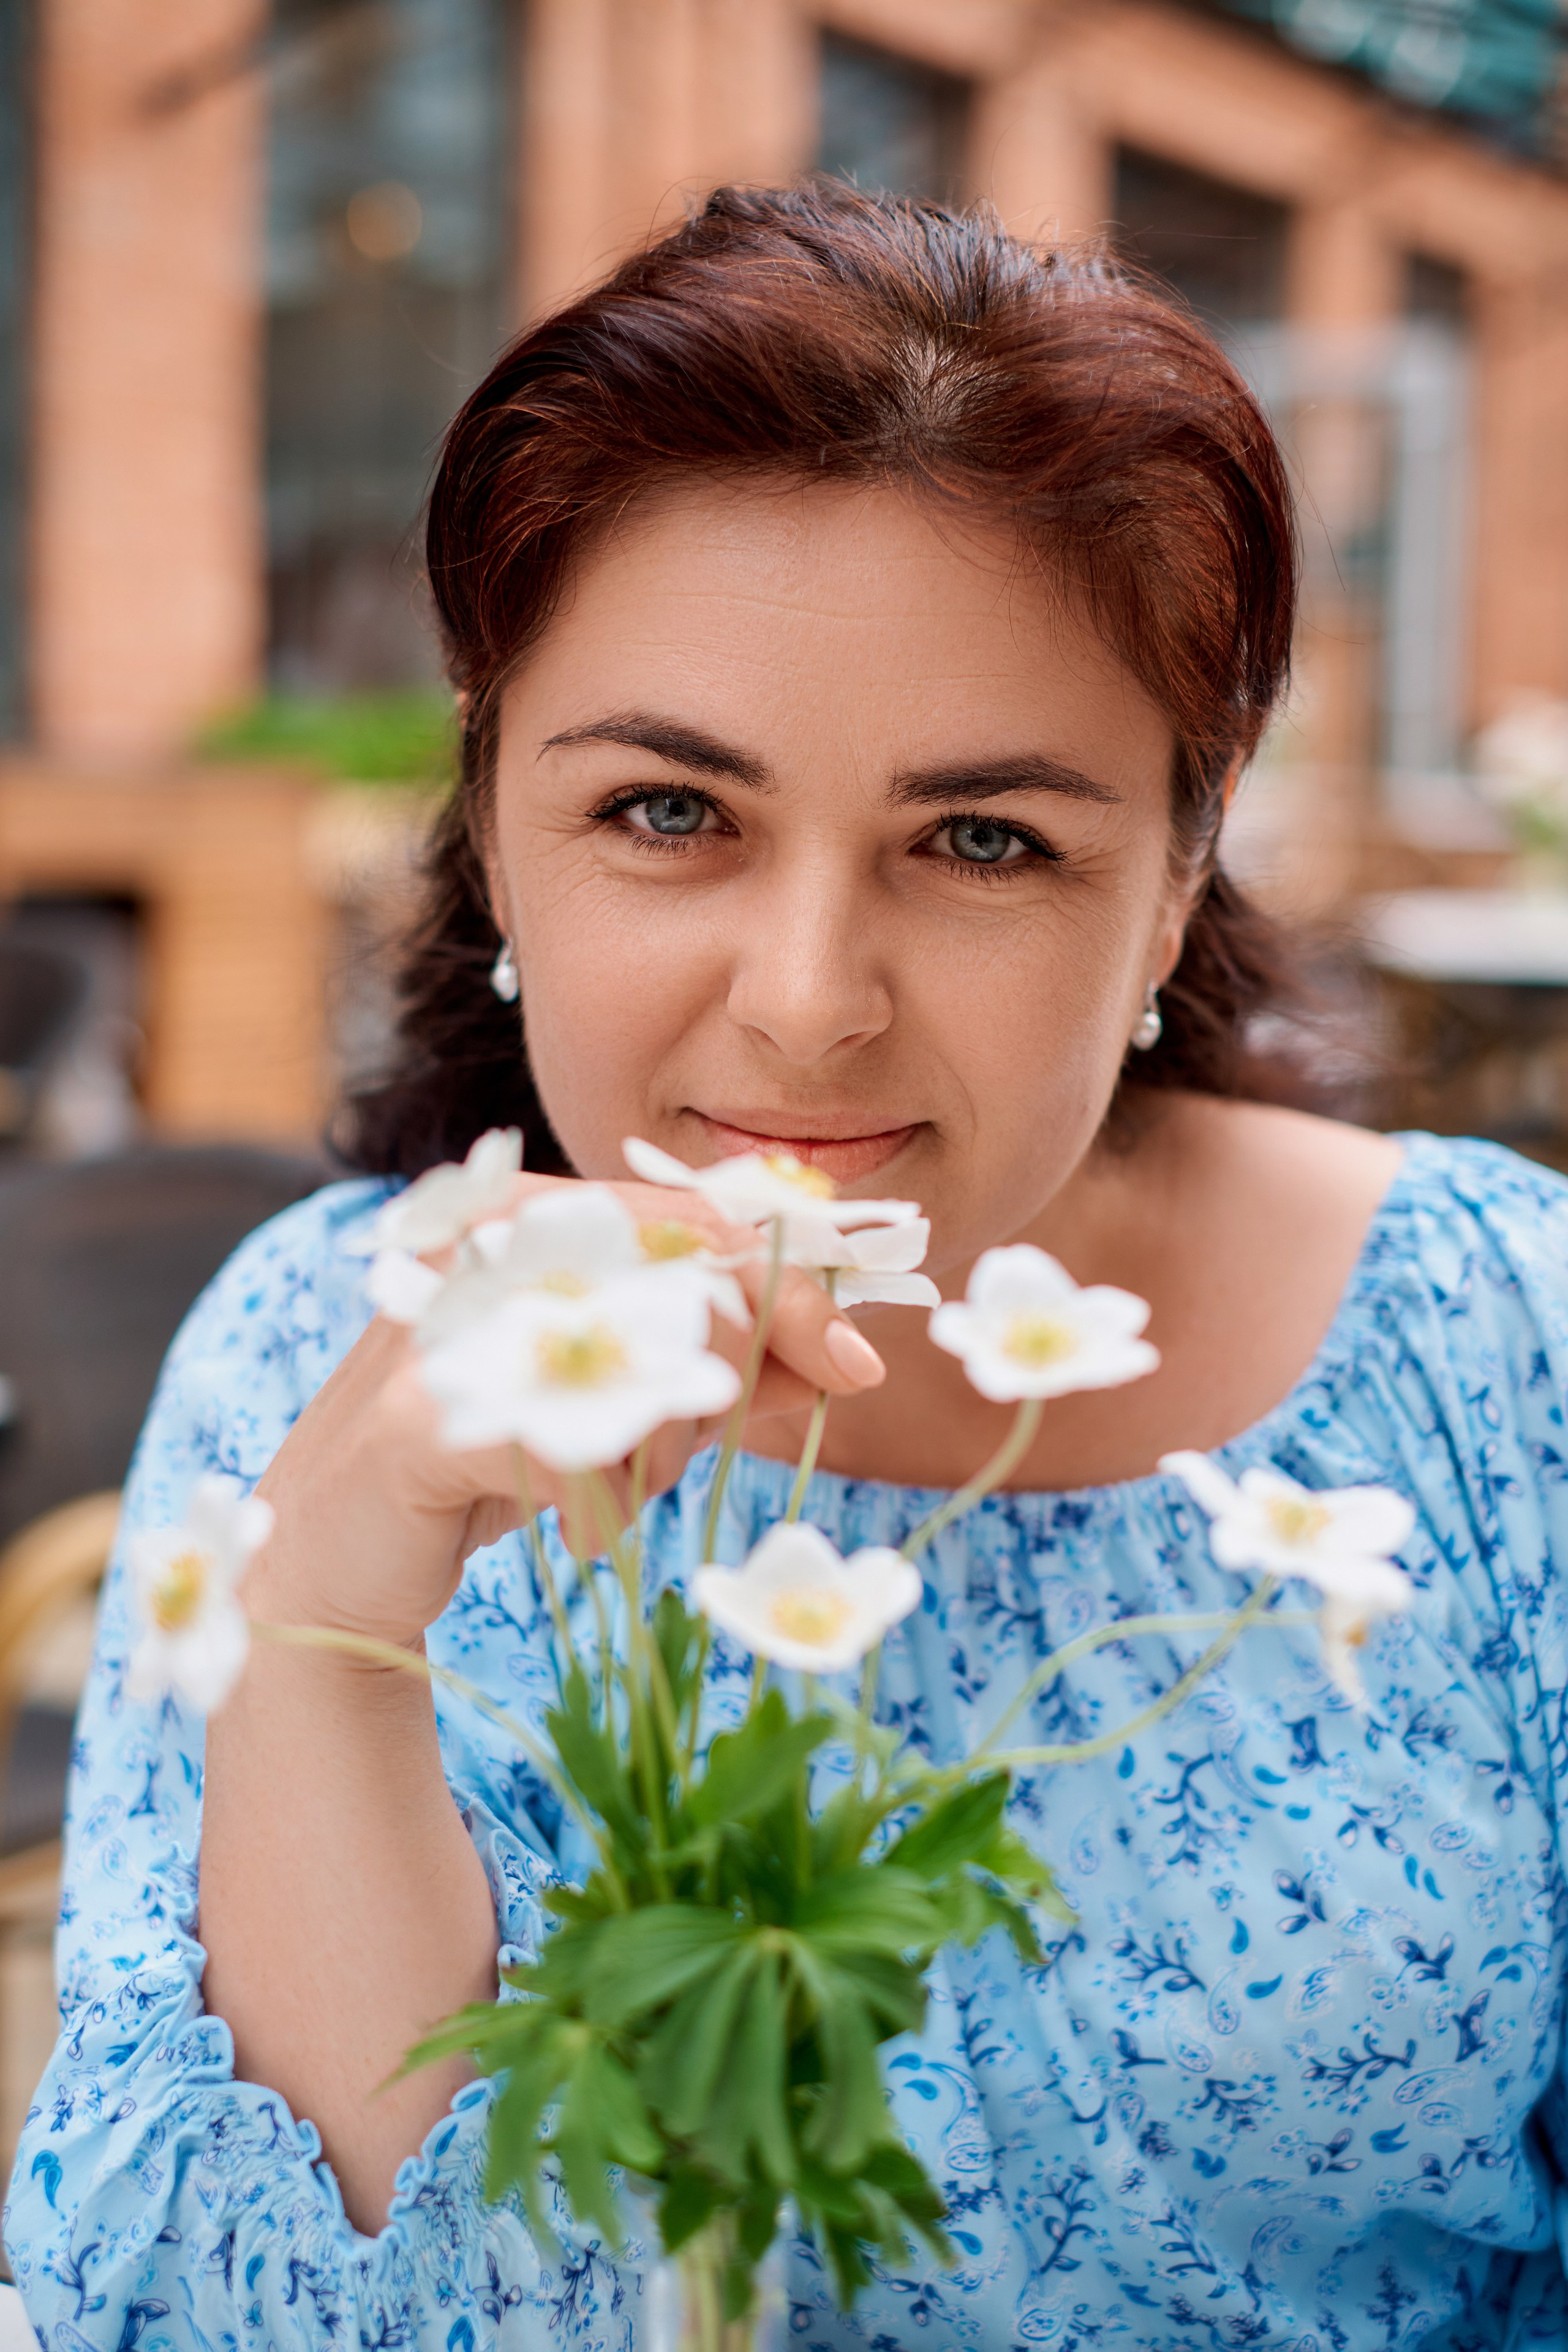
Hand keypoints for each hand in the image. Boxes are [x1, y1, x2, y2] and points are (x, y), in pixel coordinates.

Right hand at [245, 1174, 884, 1650]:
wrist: (338, 1558)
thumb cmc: (492, 1460)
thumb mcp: (629, 1403)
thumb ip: (729, 1368)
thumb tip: (848, 1356)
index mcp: (531, 1212)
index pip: (696, 1219)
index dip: (790, 1288)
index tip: (856, 1364)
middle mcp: (483, 1239)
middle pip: (684, 1284)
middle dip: (716, 1387)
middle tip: (673, 1456)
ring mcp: (446, 1317)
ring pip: (642, 1364)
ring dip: (654, 1457)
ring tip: (607, 1493)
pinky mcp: (421, 1412)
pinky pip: (582, 1452)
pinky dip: (603, 1506)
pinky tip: (578, 1530)